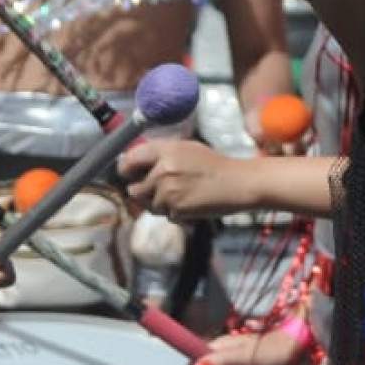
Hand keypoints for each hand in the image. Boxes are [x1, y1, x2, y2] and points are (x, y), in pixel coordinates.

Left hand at [119, 136, 244, 218]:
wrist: (237, 183)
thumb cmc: (214, 165)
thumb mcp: (186, 149)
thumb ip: (160, 154)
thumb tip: (133, 162)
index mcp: (165, 150)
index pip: (129, 160)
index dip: (126, 170)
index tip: (129, 175)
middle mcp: (163, 170)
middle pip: (134, 190)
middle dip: (144, 193)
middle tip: (160, 190)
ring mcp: (168, 192)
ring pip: (149, 205)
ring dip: (160, 204)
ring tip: (181, 196)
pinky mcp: (176, 209)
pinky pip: (165, 215)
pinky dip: (175, 213)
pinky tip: (190, 203)